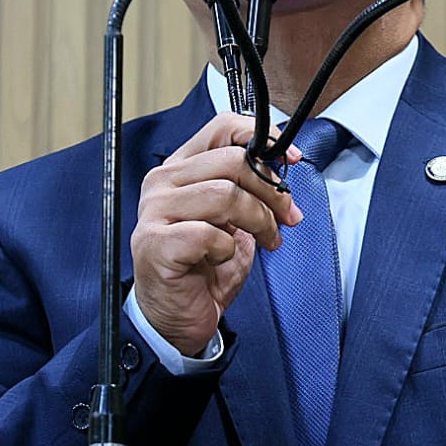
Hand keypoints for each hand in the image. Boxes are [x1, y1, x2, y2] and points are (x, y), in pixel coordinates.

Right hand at [130, 114, 301, 355]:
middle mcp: (163, 183)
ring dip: (259, 220)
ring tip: (267, 240)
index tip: (290, 160)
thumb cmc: (204, 267)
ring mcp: (155, 212)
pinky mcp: (156, 244)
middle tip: (287, 216)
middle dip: (272, 190)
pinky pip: (209, 234)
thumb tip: (285, 161)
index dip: (261, 138)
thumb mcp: (234, 218)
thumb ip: (249, 186)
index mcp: (181, 168)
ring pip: (226, 195)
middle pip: (232, 162)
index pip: (221, 128)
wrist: (177, 318)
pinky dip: (227, 249)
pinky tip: (221, 259)